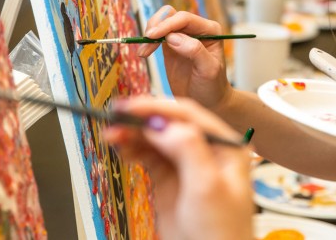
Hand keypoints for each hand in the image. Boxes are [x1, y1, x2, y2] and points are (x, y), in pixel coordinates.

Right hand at [102, 96, 253, 239]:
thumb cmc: (223, 232)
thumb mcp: (207, 186)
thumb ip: (188, 150)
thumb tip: (164, 125)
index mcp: (224, 145)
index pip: (188, 115)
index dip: (158, 108)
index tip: (132, 108)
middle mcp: (206, 150)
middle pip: (169, 124)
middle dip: (141, 120)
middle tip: (115, 117)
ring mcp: (186, 164)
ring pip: (155, 139)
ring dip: (133, 134)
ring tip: (111, 134)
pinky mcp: (169, 179)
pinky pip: (148, 156)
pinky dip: (132, 149)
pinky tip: (120, 147)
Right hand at [137, 6, 231, 108]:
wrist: (208, 102)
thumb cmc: (213, 86)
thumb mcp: (208, 70)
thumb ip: (195, 51)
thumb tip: (173, 37)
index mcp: (210, 30)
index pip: (185, 18)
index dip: (167, 24)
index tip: (152, 35)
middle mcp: (196, 29)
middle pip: (171, 15)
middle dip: (157, 26)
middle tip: (147, 41)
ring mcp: (182, 37)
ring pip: (162, 22)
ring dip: (150, 32)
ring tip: (144, 51)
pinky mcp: (170, 46)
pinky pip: (157, 35)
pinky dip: (148, 42)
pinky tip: (144, 53)